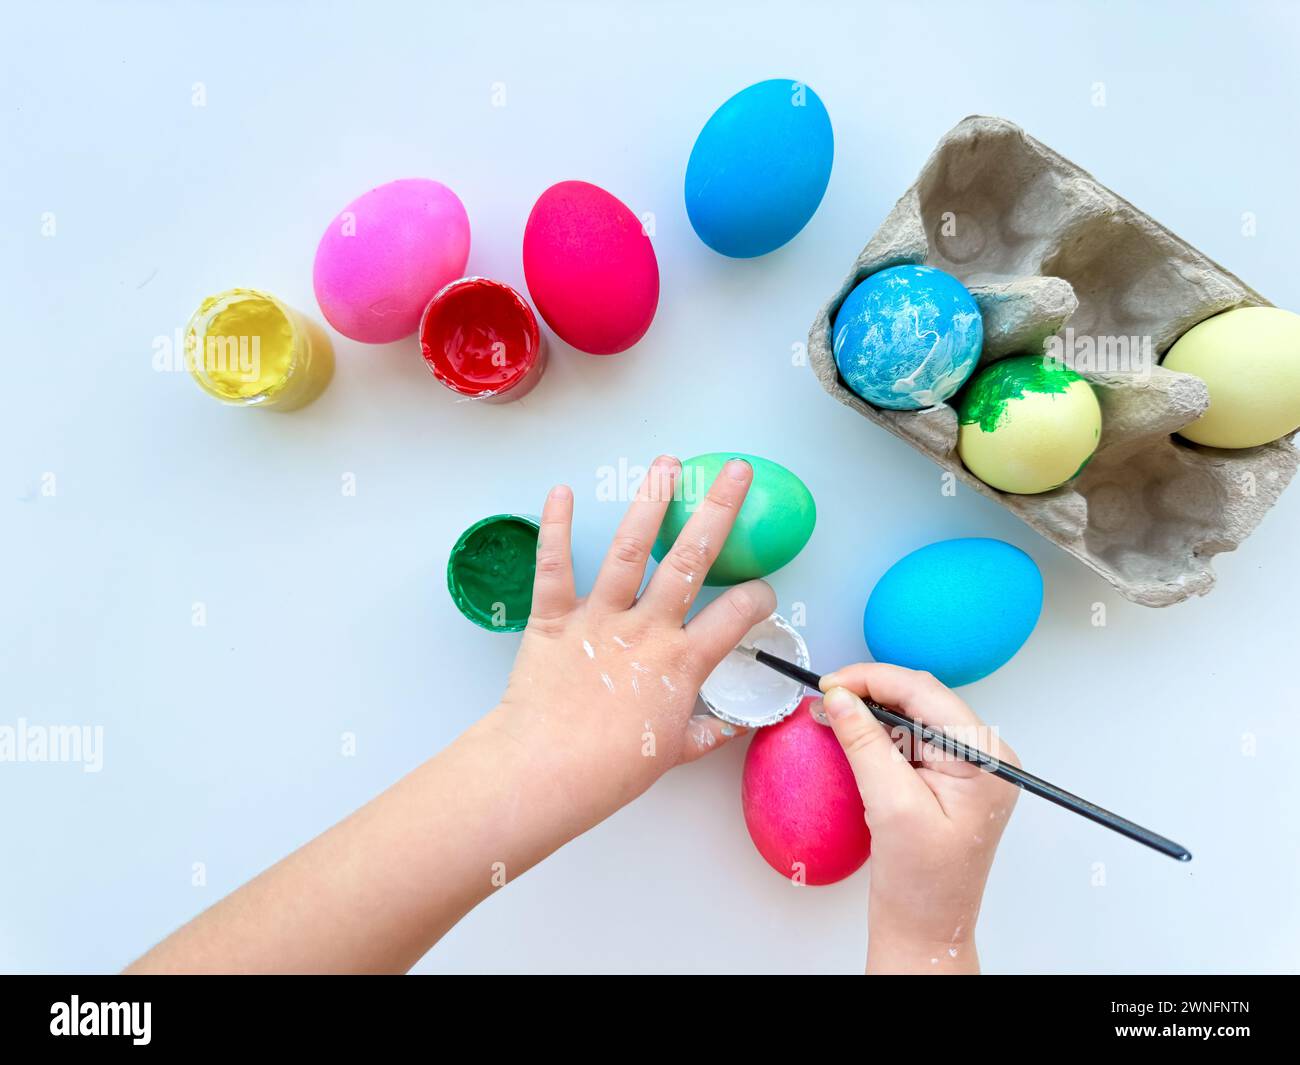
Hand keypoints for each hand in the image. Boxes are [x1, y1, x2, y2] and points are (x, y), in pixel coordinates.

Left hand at [486, 454, 776, 832]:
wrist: (546, 772)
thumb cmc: (609, 770)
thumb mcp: (670, 755)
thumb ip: (705, 734)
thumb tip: (732, 727)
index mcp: (682, 663)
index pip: (736, 617)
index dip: (758, 598)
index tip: (763, 590)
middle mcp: (647, 630)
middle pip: (692, 560)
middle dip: (717, 510)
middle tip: (734, 472)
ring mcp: (600, 619)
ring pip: (630, 550)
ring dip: (650, 502)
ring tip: (665, 464)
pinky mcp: (554, 618)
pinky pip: (554, 567)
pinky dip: (555, 528)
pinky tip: (561, 492)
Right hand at [816, 665, 1019, 973]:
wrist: (927, 928)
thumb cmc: (923, 883)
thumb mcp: (892, 807)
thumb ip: (866, 744)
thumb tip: (840, 698)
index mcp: (986, 759)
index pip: (926, 693)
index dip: (874, 680)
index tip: (830, 683)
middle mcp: (985, 756)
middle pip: (921, 697)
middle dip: (871, 692)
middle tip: (826, 697)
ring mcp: (967, 766)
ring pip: (913, 713)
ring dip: (872, 710)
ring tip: (833, 714)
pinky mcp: (947, 776)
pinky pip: (910, 737)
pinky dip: (878, 732)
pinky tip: (853, 734)